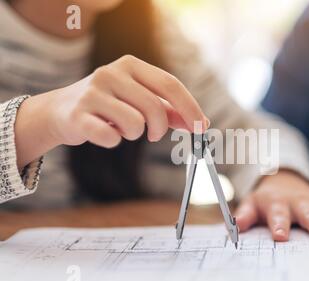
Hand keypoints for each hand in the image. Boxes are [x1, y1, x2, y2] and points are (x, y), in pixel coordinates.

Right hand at [15, 55, 208, 167]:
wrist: (59, 111)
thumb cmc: (107, 105)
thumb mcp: (138, 100)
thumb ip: (169, 109)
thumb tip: (200, 122)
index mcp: (130, 65)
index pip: (170, 84)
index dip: (189, 107)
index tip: (202, 127)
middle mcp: (111, 73)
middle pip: (155, 107)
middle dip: (160, 128)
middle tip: (153, 135)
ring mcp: (92, 92)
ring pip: (135, 124)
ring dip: (133, 134)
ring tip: (120, 129)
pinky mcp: (78, 114)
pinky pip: (109, 137)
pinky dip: (112, 141)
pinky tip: (104, 133)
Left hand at [234, 171, 308, 240]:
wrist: (282, 179)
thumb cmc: (266, 199)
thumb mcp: (251, 203)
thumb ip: (244, 215)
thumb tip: (235, 227)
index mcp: (276, 204)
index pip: (277, 215)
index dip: (279, 225)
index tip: (281, 237)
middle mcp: (297, 202)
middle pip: (308, 213)